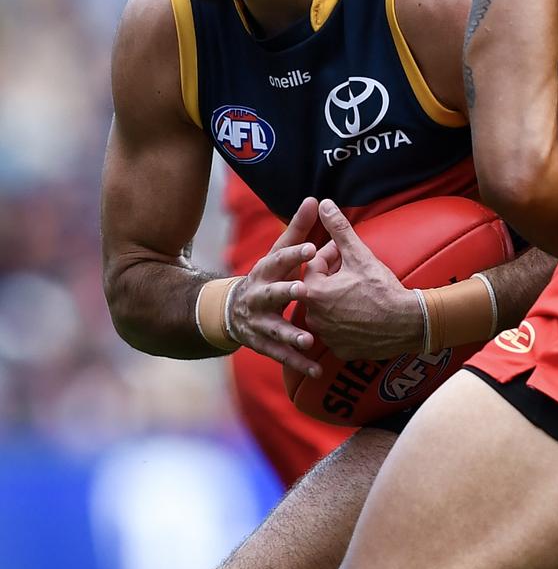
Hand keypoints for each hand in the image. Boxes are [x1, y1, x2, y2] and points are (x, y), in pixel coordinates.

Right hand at [227, 197, 321, 376]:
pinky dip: (297, 363)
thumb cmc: (267, 276)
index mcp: (264, 271)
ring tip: (308, 340)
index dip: (294, 254)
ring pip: (273, 329)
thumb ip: (298, 229)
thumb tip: (314, 199)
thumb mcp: (278, 253)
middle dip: (285, 292)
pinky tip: (316, 369)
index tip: (312, 248)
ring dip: (290, 335)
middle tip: (303, 290)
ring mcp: (257, 322)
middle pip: (271, 294)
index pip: (278, 260)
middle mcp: (258, 296)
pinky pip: (280, 355)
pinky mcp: (261, 344)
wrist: (230, 311)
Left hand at [292, 199, 422, 359]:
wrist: (407, 324)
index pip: (314, 264)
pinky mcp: (339, 349)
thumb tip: (325, 203)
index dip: (333, 256)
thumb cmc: (382, 288)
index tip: (350, 256)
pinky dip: (345, 321)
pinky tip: (362, 314)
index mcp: (313, 291)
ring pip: (326, 309)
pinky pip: (336, 331)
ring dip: (337, 299)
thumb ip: (339, 229)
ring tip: (359, 292)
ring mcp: (325, 336)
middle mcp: (313, 317)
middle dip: (333, 277)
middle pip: (318, 287)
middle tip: (356, 273)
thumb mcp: (359, 255)